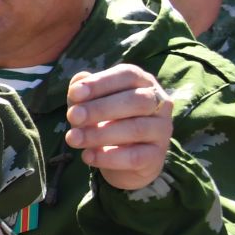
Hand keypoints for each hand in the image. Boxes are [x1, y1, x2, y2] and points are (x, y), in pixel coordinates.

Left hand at [66, 64, 171, 190]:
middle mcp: (159, 103)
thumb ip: (83, 93)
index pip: (128, 75)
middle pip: (136, 100)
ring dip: (99, 134)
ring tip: (73, 139)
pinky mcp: (157, 156)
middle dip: (100, 109)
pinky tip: (87, 156)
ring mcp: (162, 130)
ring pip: (136, 129)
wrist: (120, 160)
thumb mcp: (89, 103)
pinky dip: (108, 157)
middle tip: (72, 117)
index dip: (101, 83)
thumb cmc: (103, 120)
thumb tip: (78, 83)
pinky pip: (135, 156)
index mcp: (143, 82)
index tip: (74, 93)